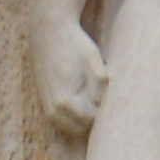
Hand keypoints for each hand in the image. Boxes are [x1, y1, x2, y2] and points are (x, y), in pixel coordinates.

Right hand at [34, 16, 108, 138]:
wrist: (48, 30)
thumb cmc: (75, 44)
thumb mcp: (94, 62)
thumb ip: (102, 88)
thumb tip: (106, 107)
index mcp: (65, 102)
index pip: (95, 122)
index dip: (107, 111)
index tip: (114, 97)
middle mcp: (53, 110)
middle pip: (85, 128)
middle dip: (96, 117)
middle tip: (107, 96)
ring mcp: (47, 108)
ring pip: (74, 126)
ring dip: (86, 117)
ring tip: (95, 94)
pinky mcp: (45, 102)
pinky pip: (65, 119)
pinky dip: (76, 114)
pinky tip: (84, 94)